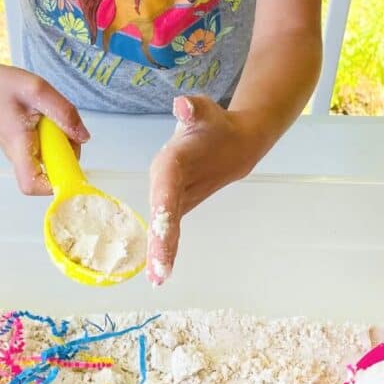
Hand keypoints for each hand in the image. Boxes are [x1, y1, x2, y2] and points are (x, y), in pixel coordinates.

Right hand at [0, 59, 89, 193]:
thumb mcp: (37, 89)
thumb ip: (63, 112)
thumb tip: (83, 137)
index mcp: (18, 146)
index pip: (31, 185)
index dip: (52, 184)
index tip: (67, 166)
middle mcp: (18, 155)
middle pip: (48, 175)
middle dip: (66, 156)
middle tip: (66, 128)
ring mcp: (20, 151)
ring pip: (49, 161)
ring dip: (61, 144)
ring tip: (53, 117)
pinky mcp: (23, 144)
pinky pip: (45, 149)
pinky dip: (54, 136)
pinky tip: (47, 118)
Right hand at [147, 95, 263, 284]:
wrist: (225, 139)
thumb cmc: (214, 124)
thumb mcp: (207, 110)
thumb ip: (194, 109)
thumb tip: (182, 105)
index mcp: (169, 163)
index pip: (164, 190)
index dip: (161, 211)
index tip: (162, 231)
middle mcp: (162, 182)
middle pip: (160, 215)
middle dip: (158, 242)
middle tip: (158, 271)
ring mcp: (166, 197)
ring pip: (162, 228)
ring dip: (159, 254)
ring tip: (158, 279)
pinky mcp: (174, 209)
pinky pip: (168, 232)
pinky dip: (165, 252)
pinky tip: (160, 275)